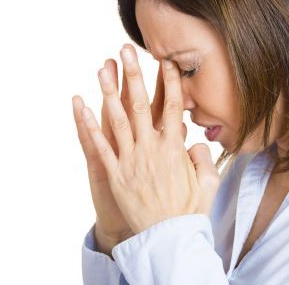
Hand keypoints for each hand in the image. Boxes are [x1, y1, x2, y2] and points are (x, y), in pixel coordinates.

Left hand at [72, 54, 187, 250]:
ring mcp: (131, 160)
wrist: (168, 239)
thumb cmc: (190, 213)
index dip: (169, 82)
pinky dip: (89, 125)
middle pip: (141, 104)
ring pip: (117, 119)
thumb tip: (194, 142)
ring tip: (102, 68)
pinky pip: (100, 146)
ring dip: (108, 91)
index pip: (172, 107)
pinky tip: (81, 105)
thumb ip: (202, 158)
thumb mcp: (208, 183)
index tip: (165, 60)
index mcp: (175, 148)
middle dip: (133, 74)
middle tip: (126, 50)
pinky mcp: (115, 174)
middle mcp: (151, 149)